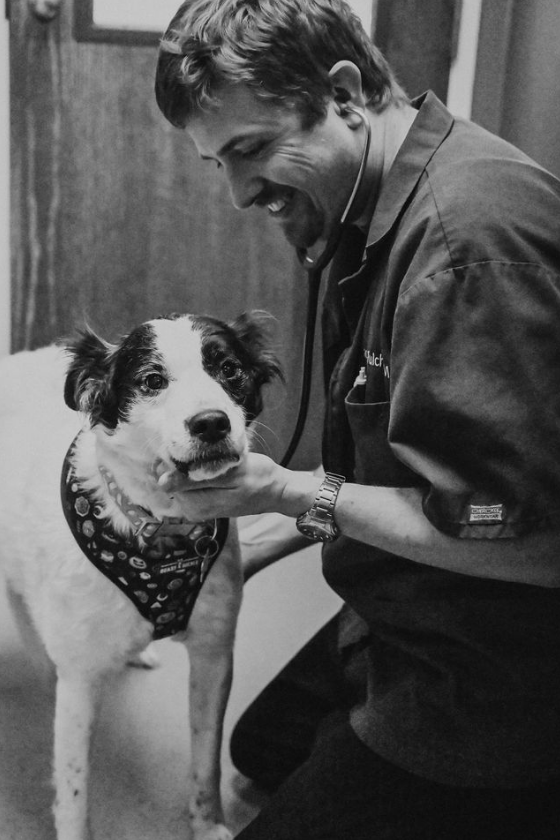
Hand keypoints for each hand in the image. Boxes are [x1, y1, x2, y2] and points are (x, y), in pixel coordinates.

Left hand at [157, 452, 295, 521]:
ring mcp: (197, 508)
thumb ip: (195, 479)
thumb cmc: (259, 479)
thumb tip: (162, 482)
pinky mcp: (202, 502)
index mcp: (196, 506)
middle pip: (173, 478)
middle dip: (184, 461)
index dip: (176, 458)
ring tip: (215, 458)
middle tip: (206, 449)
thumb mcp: (230, 475)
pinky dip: (197, 471)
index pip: (167, 478)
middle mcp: (192, 510)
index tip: (191, 444)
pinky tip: (214, 465)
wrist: (276, 491)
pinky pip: (190, 482)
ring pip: (181, 478)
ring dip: (192, 465)